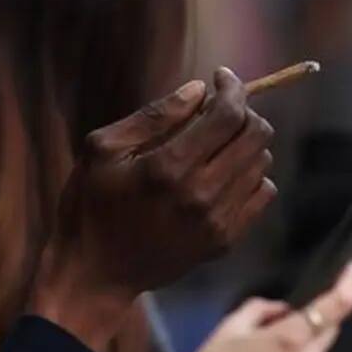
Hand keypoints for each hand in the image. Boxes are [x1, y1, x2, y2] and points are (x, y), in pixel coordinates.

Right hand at [31, 67, 275, 351]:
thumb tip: (199, 90)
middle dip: (243, 109)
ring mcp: (218, 222)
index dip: (231, 86)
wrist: (94, 274)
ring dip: (246, 141)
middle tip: (218, 107)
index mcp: (169, 167)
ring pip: (262, 162)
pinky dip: (251, 173)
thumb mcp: (102, 150)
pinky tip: (224, 171)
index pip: (227, 115)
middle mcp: (202, 194)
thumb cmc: (89, 204)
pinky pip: (262, 194)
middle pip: (255, 135)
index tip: (220, 76)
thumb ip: (153, 116)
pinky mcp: (224, 242)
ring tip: (218, 140)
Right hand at [194, 263, 351, 351]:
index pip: (335, 307)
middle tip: (281, 319)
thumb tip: (283, 310)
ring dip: (304, 342)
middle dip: (314, 317)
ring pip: (318, 350)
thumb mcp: (232, 326)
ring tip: (268, 349)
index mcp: (292, 337)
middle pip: (330, 329)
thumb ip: (261, 309)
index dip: (350, 285)